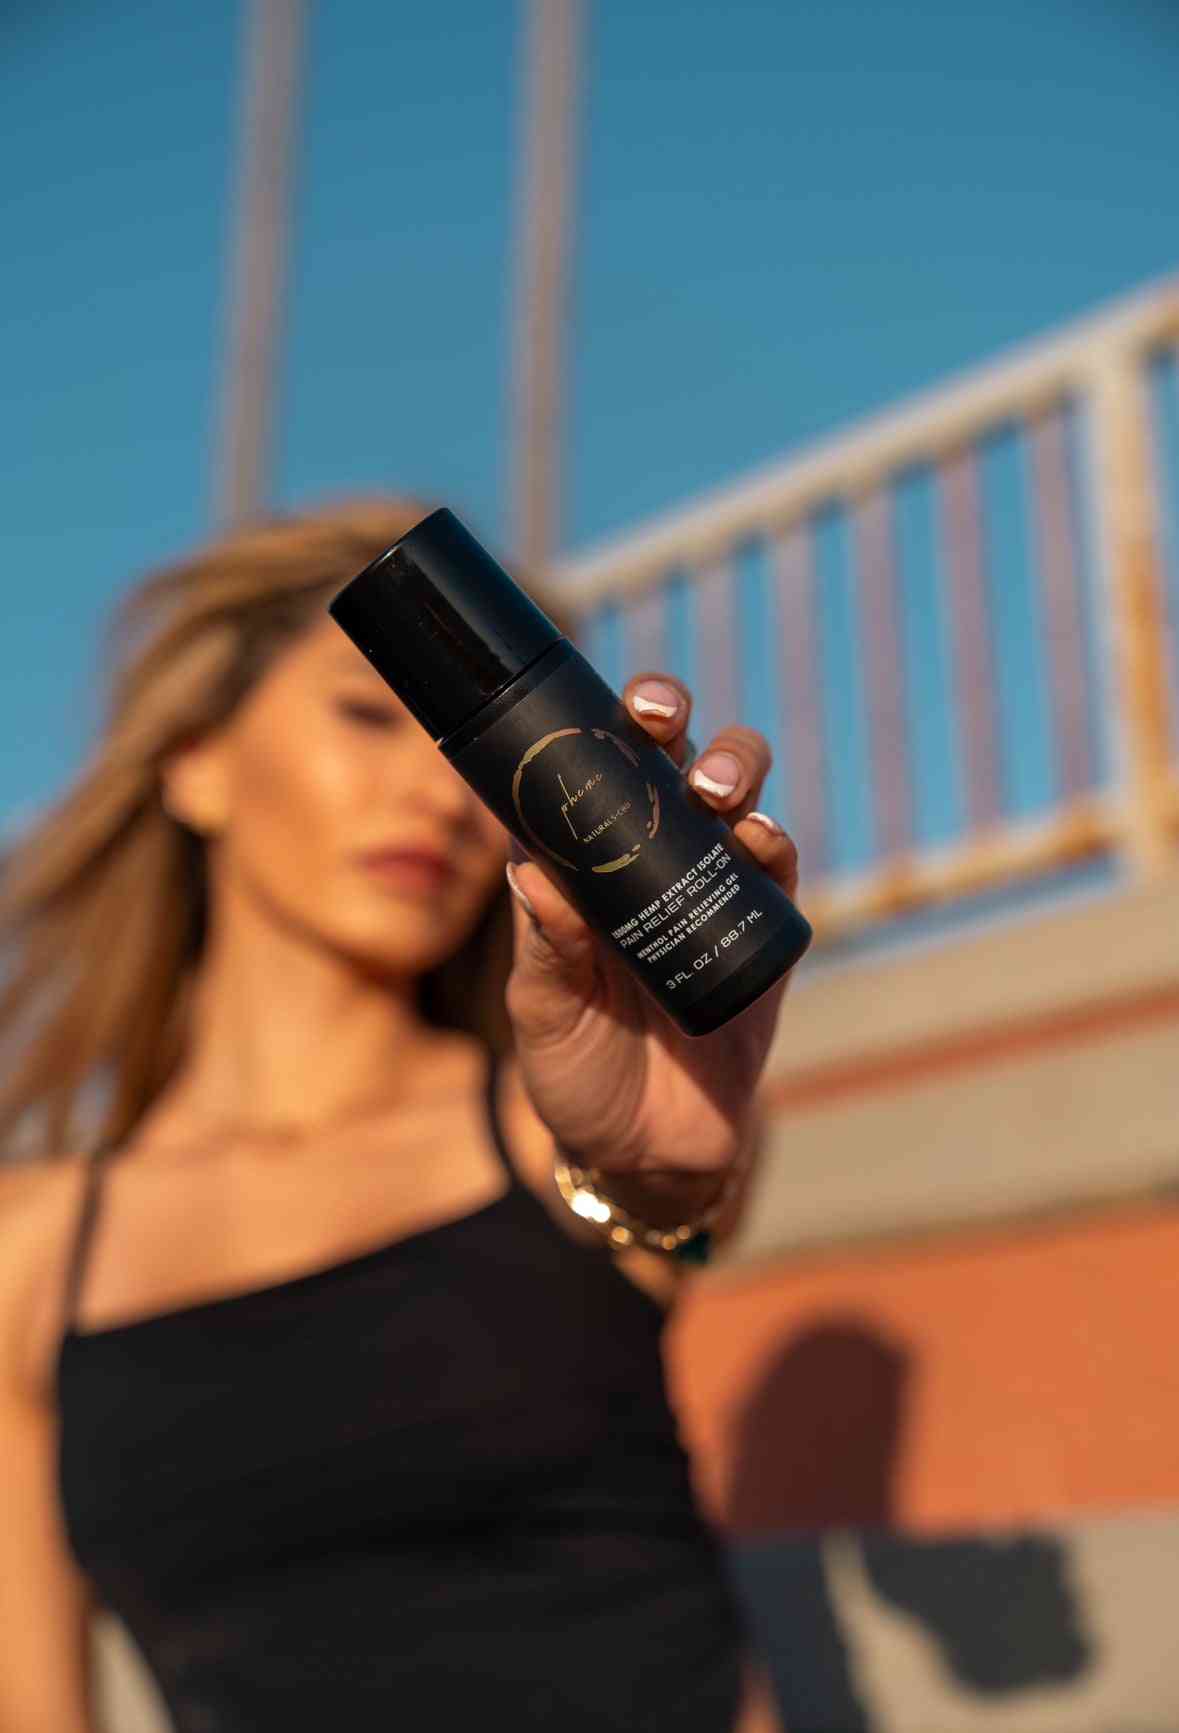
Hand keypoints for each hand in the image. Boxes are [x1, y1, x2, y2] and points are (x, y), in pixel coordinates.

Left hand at [503, 671, 801, 1192]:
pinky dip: (773, 842)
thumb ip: (544, 949)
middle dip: (671, 721)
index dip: (595, 723)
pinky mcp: (762, 930)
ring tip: (716, 790)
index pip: (591, 770)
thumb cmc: (576, 1072)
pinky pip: (778, 869)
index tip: (590, 698)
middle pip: (670, 760)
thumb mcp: (543, 1012)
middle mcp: (651, 859)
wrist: (646, 1153)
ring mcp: (711, 888)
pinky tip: (758, 838)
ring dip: (732, 767)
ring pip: (734, 796)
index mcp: (586, 865)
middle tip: (658, 722)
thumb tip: (533, 872)